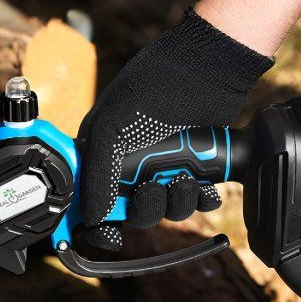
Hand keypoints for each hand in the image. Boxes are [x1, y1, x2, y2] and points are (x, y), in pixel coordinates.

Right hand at [78, 9, 272, 250]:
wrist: (209, 66)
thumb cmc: (153, 87)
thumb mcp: (111, 129)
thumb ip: (97, 176)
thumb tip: (92, 217)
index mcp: (103, 153)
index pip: (91, 199)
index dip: (97, 221)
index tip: (109, 234)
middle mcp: (133, 163)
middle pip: (133, 211)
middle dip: (146, 207)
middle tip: (153, 188)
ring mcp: (165, 164)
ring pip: (167, 208)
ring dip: (177, 202)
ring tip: (184, 178)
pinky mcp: (196, 165)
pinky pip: (198, 198)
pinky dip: (203, 198)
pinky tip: (206, 187)